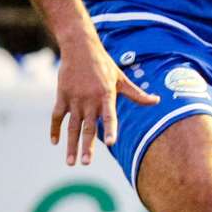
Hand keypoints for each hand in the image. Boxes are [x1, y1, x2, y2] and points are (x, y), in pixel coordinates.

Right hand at [52, 41, 158, 165]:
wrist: (80, 48)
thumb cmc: (104, 65)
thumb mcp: (122, 78)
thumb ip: (137, 94)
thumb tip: (157, 101)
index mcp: (106, 96)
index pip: (110, 116)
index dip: (111, 129)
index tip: (111, 143)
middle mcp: (89, 100)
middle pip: (88, 127)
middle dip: (86, 146)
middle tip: (85, 163)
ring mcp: (74, 99)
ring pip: (72, 126)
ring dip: (71, 144)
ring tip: (71, 162)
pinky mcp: (61, 96)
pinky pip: (57, 116)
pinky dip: (55, 129)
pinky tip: (55, 142)